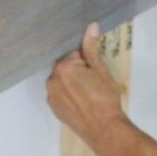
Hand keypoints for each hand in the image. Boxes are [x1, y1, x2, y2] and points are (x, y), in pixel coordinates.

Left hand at [46, 22, 128, 146]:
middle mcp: (53, 81)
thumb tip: (91, 28)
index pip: (75, 55)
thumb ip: (92, 48)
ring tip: (90, 93)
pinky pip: (61, 94)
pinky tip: (83, 101)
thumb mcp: (101, 70)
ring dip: (73, 83)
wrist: (103, 128)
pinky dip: (70, 95)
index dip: (88, 62)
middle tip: (94, 82)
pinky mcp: (54, 108)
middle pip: (67, 68)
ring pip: (63, 81)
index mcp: (64, 68)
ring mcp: (52, 96)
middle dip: (79, 71)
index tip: (95, 71)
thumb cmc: (104, 99)